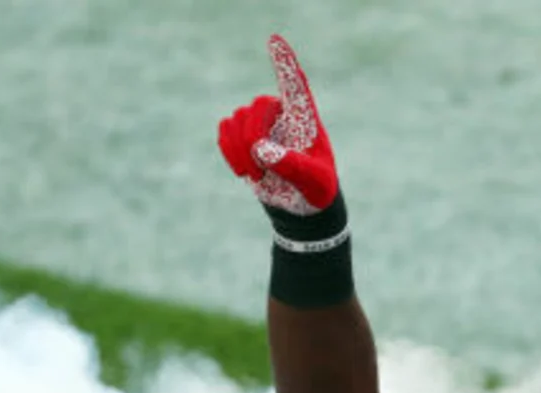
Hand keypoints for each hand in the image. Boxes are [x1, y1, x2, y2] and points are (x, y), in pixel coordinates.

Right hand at [216, 34, 339, 215]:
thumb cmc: (316, 190)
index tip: (275, 40)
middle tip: (260, 171)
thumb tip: (261, 148)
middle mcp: (281, 113)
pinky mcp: (242, 134)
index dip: (284, 62)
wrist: (300, 205)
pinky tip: (243, 171)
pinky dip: (229, 151)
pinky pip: (224, 130)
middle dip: (252, 139)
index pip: (294, 84)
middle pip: (256, 108)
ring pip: (236, 119)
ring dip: (240, 150)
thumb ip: (292, 166)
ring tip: (258, 176)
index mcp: (305, 117)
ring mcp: (260, 122)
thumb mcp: (313, 182)